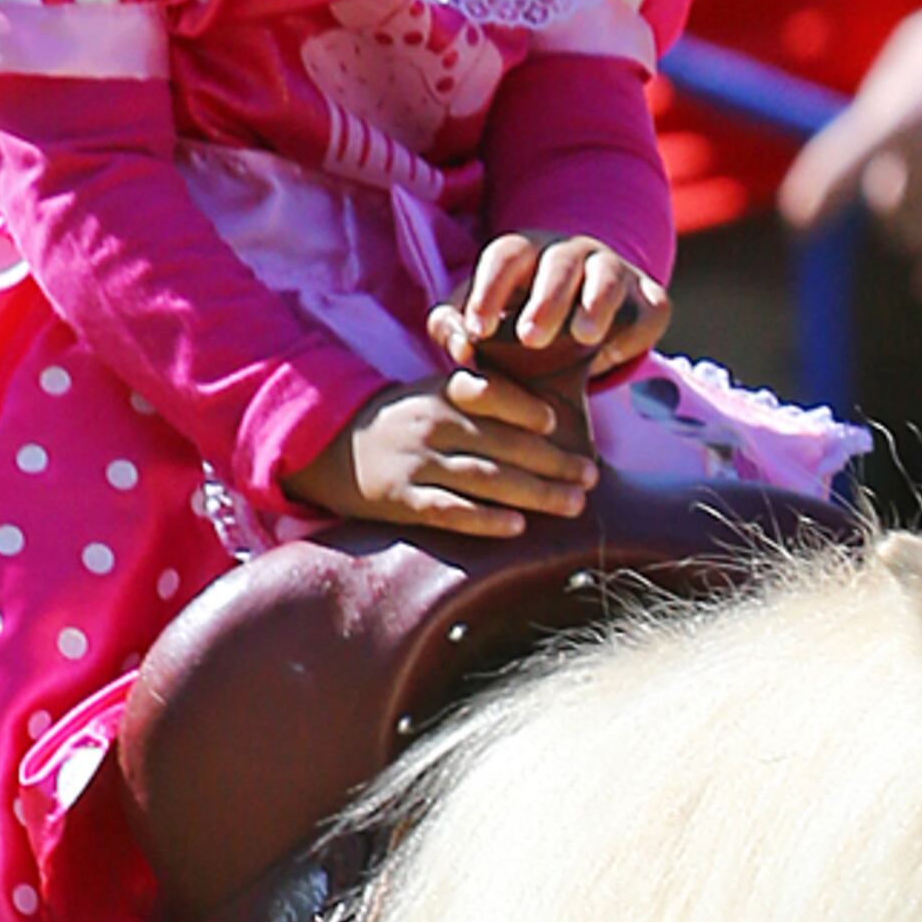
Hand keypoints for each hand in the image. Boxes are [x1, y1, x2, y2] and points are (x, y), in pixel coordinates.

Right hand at [292, 369, 593, 539]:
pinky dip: (485, 519)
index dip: (526, 409)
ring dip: (535, 492)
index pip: (492, 395)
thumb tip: (552, 424)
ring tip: (573, 504)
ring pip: (485, 478)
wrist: (331, 448)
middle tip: (590, 477)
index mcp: (444, 394)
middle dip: (552, 461)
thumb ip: (484, 402)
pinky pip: (449, 510)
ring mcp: (416, 463)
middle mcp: (433, 424)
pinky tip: (517, 527)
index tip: (558, 426)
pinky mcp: (401, 500)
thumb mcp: (435, 397)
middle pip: (503, 443)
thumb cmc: (404, 425)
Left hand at [433, 228, 666, 386]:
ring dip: (596, 305)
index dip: (490, 290)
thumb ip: (453, 329)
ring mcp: (612, 272)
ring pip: (608, 277)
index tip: (477, 330)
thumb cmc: (512, 319)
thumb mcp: (479, 320)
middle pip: (559, 264)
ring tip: (584, 338)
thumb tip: (458, 348)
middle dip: (546, 300)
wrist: (572, 321)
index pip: (505, 256)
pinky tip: (611, 357)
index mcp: (524, 252)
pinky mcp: (648, 297)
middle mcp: (570, 253)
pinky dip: (636, 331)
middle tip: (529, 339)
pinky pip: (652, 307)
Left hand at [776, 0, 921, 293]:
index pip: (839, 168)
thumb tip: (861, 146)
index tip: (801, 220)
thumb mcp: (916, 48)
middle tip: (897, 179)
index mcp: (900, 112)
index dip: (813, 197)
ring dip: (917, 229)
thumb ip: (883, 98)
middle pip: (887, 208)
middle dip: (886, 199)